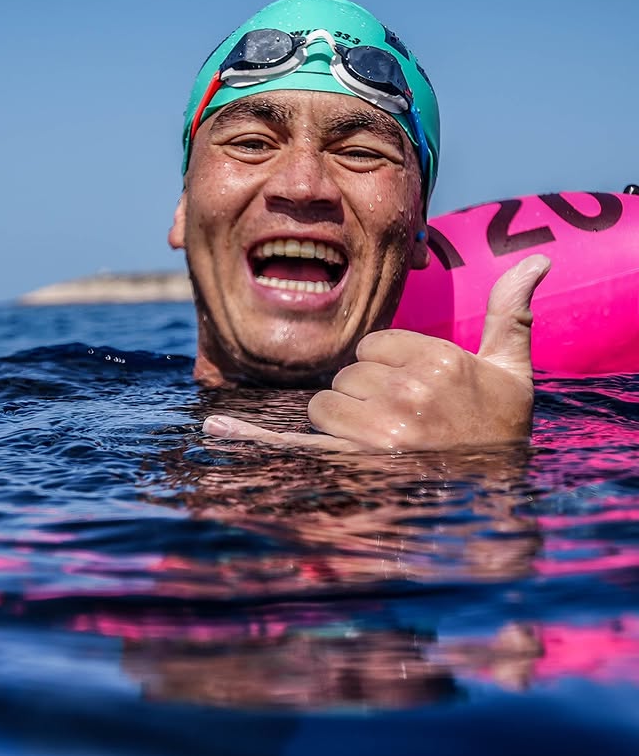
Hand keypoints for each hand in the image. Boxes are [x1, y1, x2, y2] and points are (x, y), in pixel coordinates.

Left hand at [203, 254, 550, 452]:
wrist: (494, 493)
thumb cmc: (498, 430)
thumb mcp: (512, 371)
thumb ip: (513, 314)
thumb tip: (537, 261)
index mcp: (438, 364)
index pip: (374, 346)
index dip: (388, 367)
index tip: (416, 389)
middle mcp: (406, 396)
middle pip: (347, 376)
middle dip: (366, 395)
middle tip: (404, 421)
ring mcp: (379, 434)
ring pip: (325, 405)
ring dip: (344, 422)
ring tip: (386, 441)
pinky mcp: (352, 464)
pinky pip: (296, 442)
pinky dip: (253, 437)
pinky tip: (219, 425)